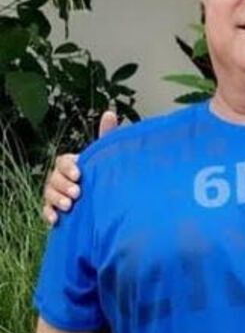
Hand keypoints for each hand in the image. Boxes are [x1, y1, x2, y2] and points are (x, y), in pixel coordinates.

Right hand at [42, 110, 117, 225]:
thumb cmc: (105, 173)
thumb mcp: (106, 156)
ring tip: (69, 205)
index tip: (80, 174)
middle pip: (53, 178)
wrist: (109, 201)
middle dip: (63, 185)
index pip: (63, 161)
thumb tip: (109, 112)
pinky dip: (49, 214)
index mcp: (72, 164)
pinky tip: (57, 219)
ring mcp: (57, 194)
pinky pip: (46, 211)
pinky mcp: (56, 210)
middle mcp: (62, 178)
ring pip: (48, 194)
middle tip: (78, 192)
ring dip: (57, 199)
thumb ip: (107, 135)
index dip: (69, 167)